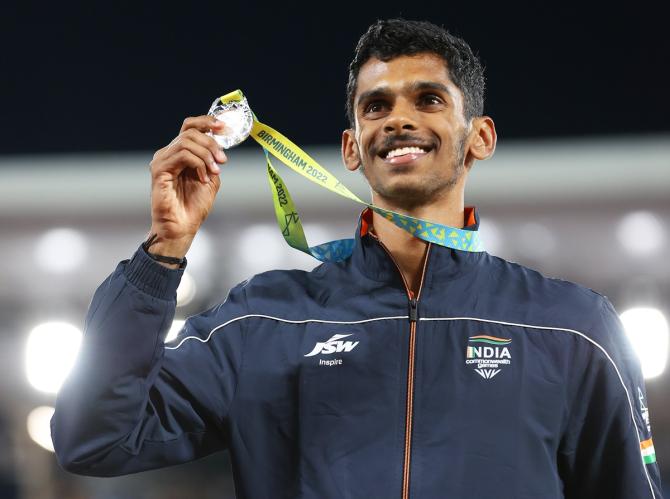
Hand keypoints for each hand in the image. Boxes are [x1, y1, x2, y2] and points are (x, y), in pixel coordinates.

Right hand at [147, 115, 226, 258]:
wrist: (182, 228)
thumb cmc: (193, 207)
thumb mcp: (211, 179)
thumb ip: (212, 161)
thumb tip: (220, 146)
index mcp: (180, 154)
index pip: (190, 127)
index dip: (207, 122)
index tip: (224, 127)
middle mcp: (168, 154)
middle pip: (190, 132)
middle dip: (211, 143)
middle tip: (223, 160)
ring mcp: (162, 161)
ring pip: (187, 141)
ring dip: (206, 154)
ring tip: (215, 170)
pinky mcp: (159, 170)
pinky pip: (182, 154)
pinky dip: (198, 163)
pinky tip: (203, 178)